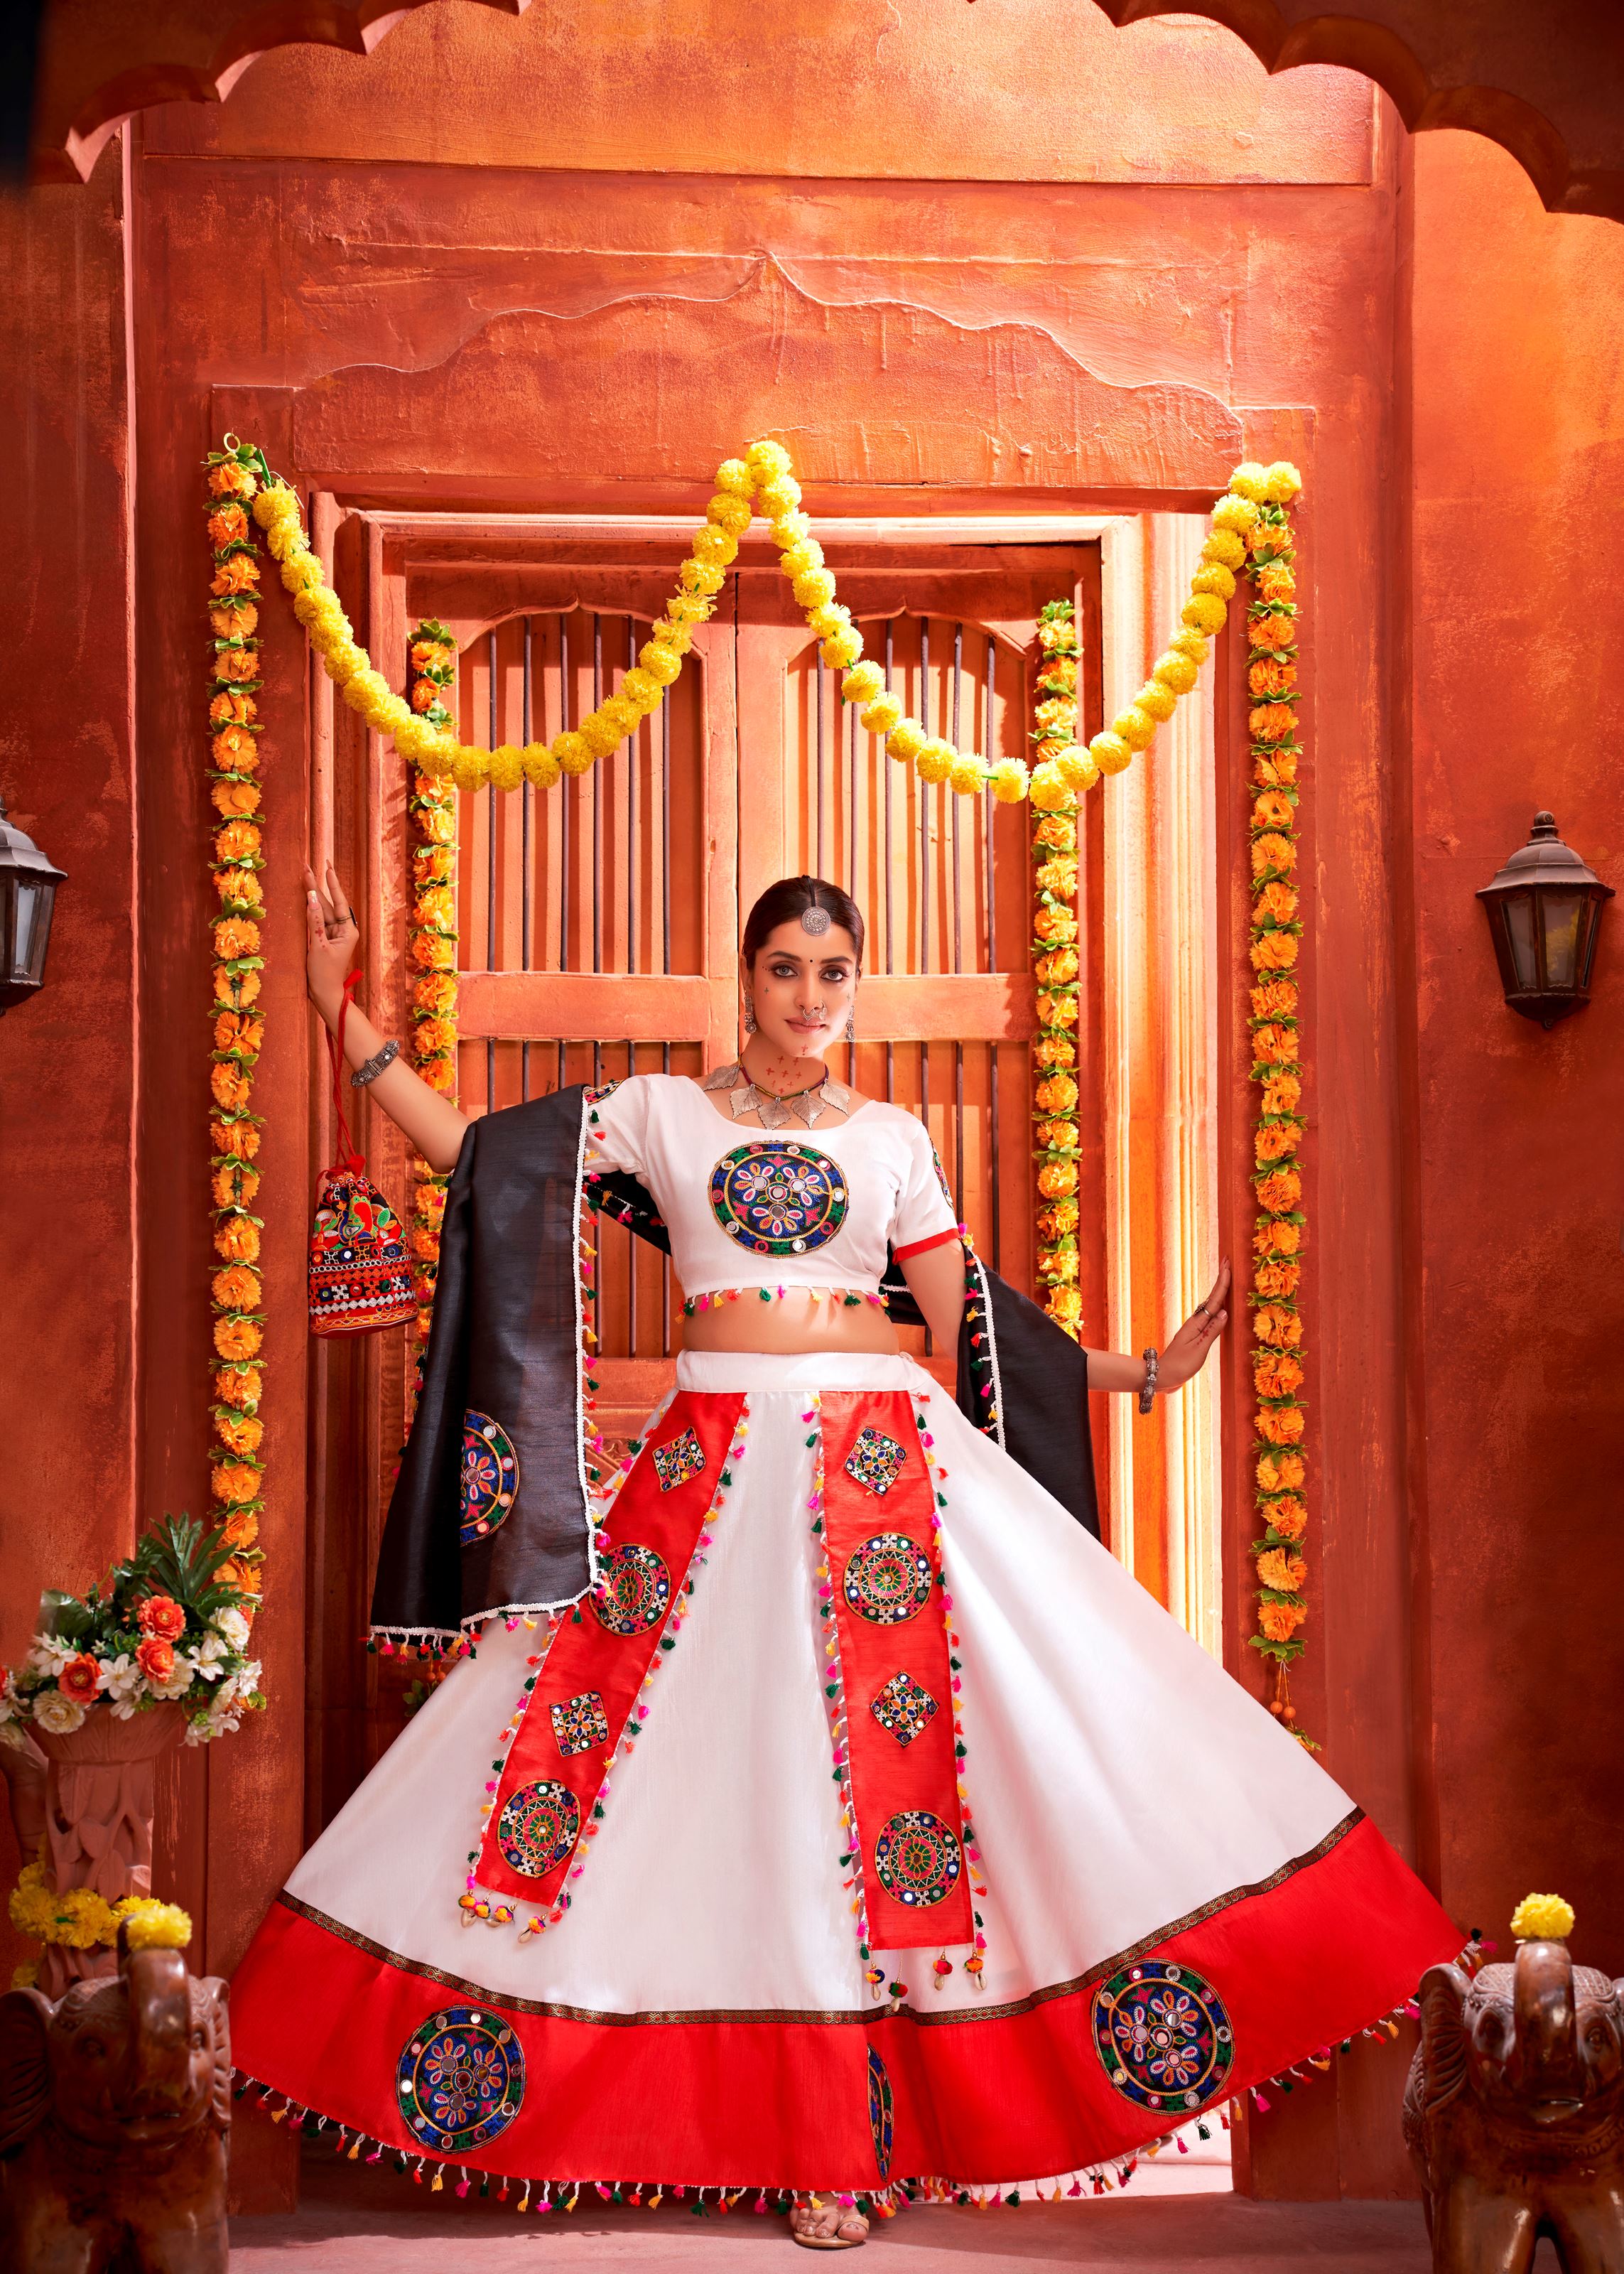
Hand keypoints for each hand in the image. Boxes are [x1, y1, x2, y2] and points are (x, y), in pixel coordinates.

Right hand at [304, 862, 357, 1024]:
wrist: (323, 994)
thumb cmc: (323, 973)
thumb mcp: (318, 945)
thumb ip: (314, 920)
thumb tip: (312, 897)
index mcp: (348, 931)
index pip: (340, 902)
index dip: (332, 883)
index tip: (326, 867)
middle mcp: (342, 930)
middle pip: (329, 904)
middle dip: (318, 886)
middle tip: (307, 867)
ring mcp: (332, 935)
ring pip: (321, 911)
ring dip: (312, 896)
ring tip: (304, 876)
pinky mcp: (323, 939)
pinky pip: (316, 921)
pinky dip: (310, 910)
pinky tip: (304, 897)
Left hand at [1159, 1258, 1230, 1390]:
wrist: (1163, 1376)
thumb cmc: (1181, 1366)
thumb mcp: (1198, 1349)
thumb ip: (1212, 1331)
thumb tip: (1224, 1311)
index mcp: (1197, 1324)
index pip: (1213, 1300)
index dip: (1222, 1283)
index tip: (1227, 1265)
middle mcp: (1196, 1323)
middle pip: (1211, 1298)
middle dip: (1220, 1281)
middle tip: (1226, 1262)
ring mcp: (1195, 1329)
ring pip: (1210, 1306)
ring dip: (1218, 1291)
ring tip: (1225, 1278)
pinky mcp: (1195, 1336)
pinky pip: (1209, 1317)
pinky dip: (1215, 1306)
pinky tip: (1218, 1306)